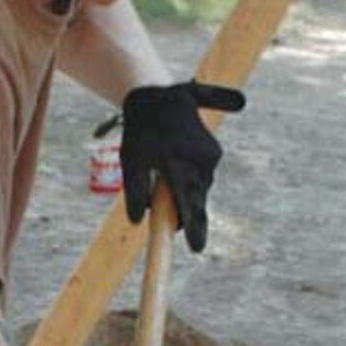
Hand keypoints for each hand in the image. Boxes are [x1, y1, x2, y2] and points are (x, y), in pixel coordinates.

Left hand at [120, 79, 244, 253]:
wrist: (159, 96)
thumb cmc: (141, 131)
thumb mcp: (131, 159)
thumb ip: (135, 191)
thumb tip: (137, 221)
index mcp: (180, 162)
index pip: (188, 203)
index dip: (193, 228)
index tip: (196, 249)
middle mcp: (201, 159)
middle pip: (195, 199)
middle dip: (184, 212)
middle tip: (171, 221)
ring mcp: (211, 155)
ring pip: (199, 188)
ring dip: (185, 193)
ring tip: (164, 177)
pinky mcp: (214, 152)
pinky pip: (204, 176)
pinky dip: (192, 181)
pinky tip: (183, 175)